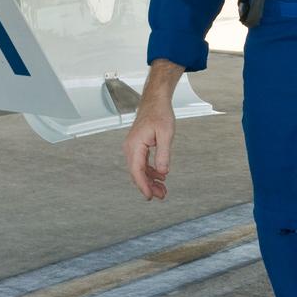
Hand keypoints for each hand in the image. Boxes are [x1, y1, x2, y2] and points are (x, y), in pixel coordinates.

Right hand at [122, 60, 183, 199]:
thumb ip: (163, 154)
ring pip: (139, 169)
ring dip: (150, 180)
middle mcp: (130, 147)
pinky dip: (150, 171)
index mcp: (135, 145)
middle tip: (162, 195)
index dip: (143, 185)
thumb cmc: (160, 113)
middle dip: (148, 186)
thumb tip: (162, 173)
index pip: (137, 171)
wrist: (155, 100)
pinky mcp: (137, 146)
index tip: (150, 196)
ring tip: (163, 189)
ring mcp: (132, 147)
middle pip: (137, 173)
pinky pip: (141, 163)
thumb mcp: (166, 134)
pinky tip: (160, 176)